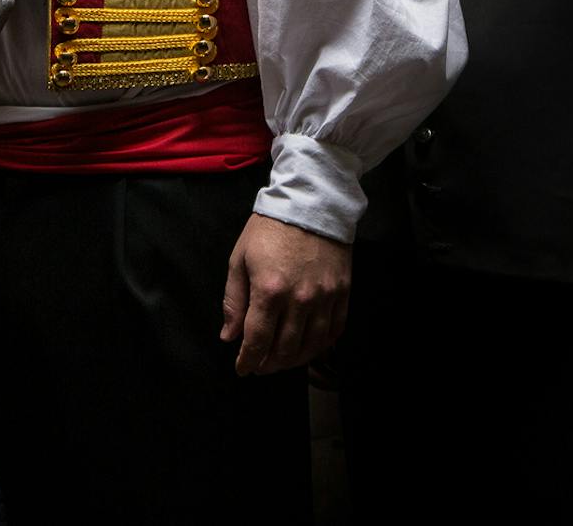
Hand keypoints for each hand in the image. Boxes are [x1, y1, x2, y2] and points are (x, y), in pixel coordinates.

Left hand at [220, 213, 350, 375]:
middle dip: (269, 364)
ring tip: (281, 361)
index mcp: (269, 290)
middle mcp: (299, 300)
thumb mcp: (240, 258)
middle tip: (260, 366)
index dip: (248, 360)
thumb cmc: (269, 229)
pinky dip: (320, 346)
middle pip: (285, 349)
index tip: (242, 369)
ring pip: (311, 346)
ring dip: (294, 360)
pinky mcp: (343, 293)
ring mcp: (325, 298)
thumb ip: (234, 300)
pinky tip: (309, 347)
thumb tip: (229, 336)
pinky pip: (334, 331)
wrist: (310, 203)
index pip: (257, 340)